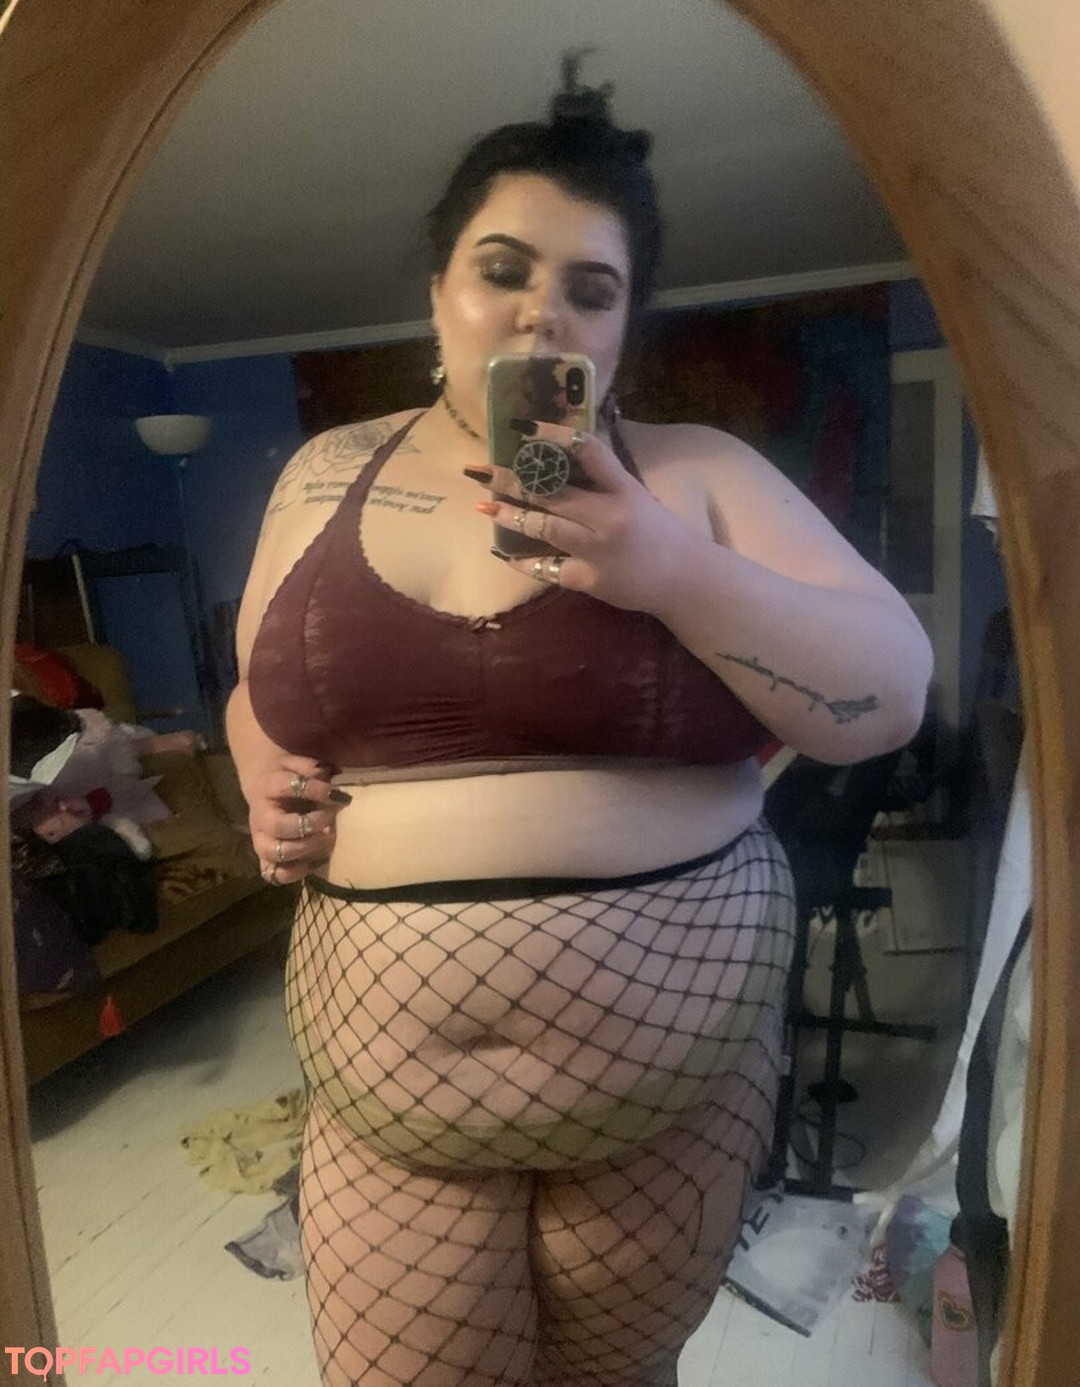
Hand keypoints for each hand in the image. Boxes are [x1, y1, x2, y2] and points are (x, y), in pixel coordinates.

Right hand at [248, 755, 348, 885]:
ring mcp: (262, 841)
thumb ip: (309, 767)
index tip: (338, 793)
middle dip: (309, 825)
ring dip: (306, 849)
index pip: (288, 786)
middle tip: (331, 819)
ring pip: (276, 853)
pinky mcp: (266, 860)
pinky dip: (297, 873)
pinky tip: (317, 860)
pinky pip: (276, 875)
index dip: (315, 790)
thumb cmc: (288, 778)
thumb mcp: (296, 764)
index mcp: (268, 788)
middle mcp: (261, 817)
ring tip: (328, 840)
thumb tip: (325, 772)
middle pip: (279, 827)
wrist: (265, 792)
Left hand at [474, 421, 691, 613]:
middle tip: (480, 470)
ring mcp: (597, 550)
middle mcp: (609, 516)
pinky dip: (523, 561)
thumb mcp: (636, 496)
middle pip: (553, 491)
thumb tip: (563, 450)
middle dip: (512, 479)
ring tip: (483, 506)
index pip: (587, 450)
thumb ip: (604, 478)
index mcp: (624, 489)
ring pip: (544, 527)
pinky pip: (547, 568)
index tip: (523, 426)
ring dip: (510, 515)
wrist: (685, 579)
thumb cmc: (659, 532)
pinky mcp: (588, 579)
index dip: (553, 435)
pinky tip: (503, 552)